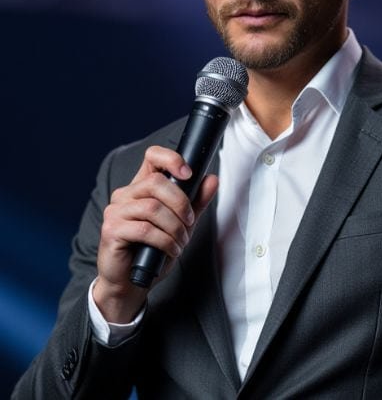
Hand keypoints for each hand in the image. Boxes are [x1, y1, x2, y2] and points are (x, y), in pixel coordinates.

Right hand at [93, 145, 217, 322]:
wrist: (131, 282)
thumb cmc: (154, 251)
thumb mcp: (181, 223)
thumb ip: (196, 201)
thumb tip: (211, 179)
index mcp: (141, 186)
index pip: (152, 156)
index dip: (171, 158)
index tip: (189, 173)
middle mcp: (125, 194)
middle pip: (156, 181)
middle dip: (181, 203)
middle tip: (189, 223)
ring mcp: (115, 211)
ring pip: (153, 208)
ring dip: (175, 227)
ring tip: (180, 242)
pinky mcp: (111, 230)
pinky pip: (145, 230)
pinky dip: (165, 241)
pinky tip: (170, 250)